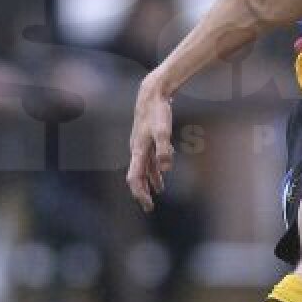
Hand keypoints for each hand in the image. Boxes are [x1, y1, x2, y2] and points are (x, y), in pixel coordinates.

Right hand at [127, 74, 173, 212]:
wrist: (152, 94)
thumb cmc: (157, 112)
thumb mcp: (163, 131)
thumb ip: (164, 149)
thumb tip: (166, 168)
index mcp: (138, 151)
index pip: (135, 178)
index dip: (140, 193)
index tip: (148, 205)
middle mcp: (136, 150)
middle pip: (137, 176)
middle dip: (142, 192)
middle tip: (149, 207)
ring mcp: (141, 145)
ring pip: (143, 168)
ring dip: (150, 181)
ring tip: (157, 193)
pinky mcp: (146, 139)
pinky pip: (148, 159)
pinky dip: (154, 169)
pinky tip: (162, 172)